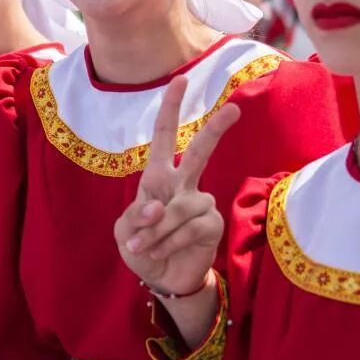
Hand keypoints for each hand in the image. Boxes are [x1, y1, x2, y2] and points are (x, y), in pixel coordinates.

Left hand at [114, 76, 237, 297]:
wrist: (161, 279)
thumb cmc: (142, 247)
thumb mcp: (125, 231)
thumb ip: (136, 217)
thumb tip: (159, 207)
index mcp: (158, 177)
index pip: (164, 137)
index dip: (170, 109)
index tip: (181, 80)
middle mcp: (183, 185)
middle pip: (201, 151)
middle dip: (215, 130)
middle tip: (234, 109)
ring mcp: (200, 204)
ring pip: (183, 206)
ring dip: (160, 230)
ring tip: (147, 246)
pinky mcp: (212, 225)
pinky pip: (191, 226)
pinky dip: (172, 240)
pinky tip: (163, 251)